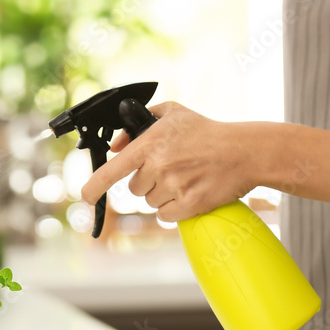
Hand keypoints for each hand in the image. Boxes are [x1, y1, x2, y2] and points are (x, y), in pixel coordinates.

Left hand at [80, 102, 260, 221]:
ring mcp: (174, 188)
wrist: (244, 151)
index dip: (94, 186)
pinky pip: (167, 216)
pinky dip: (175, 209)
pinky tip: (190, 192)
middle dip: (148, 181)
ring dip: (163, 194)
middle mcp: (159, 167)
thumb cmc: (207, 131)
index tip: (85, 196)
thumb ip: (139, 125)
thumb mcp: (172, 114)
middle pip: (135, 189)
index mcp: (151, 145)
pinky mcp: (190, 205)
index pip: (113, 170)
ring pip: (151, 203)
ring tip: (186, 177)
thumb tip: (117, 145)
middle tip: (171, 168)